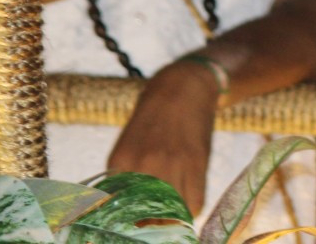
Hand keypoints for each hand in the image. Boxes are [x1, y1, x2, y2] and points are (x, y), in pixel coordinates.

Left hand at [107, 60, 218, 213]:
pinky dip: (191, 208)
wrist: (183, 87)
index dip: (126, 223)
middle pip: (146, 216)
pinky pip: (195, 203)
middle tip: (153, 224)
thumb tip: (118, 210)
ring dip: (172, 219)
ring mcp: (173, 163)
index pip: (118, 210)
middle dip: (150, 225)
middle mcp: (144, 164)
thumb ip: (122, 177)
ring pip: (173, 213)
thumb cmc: (152, 119)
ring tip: (171, 215)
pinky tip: (187, 201)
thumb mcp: (127, 145)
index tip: (132, 227)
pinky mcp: (197, 162)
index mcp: (120, 160)